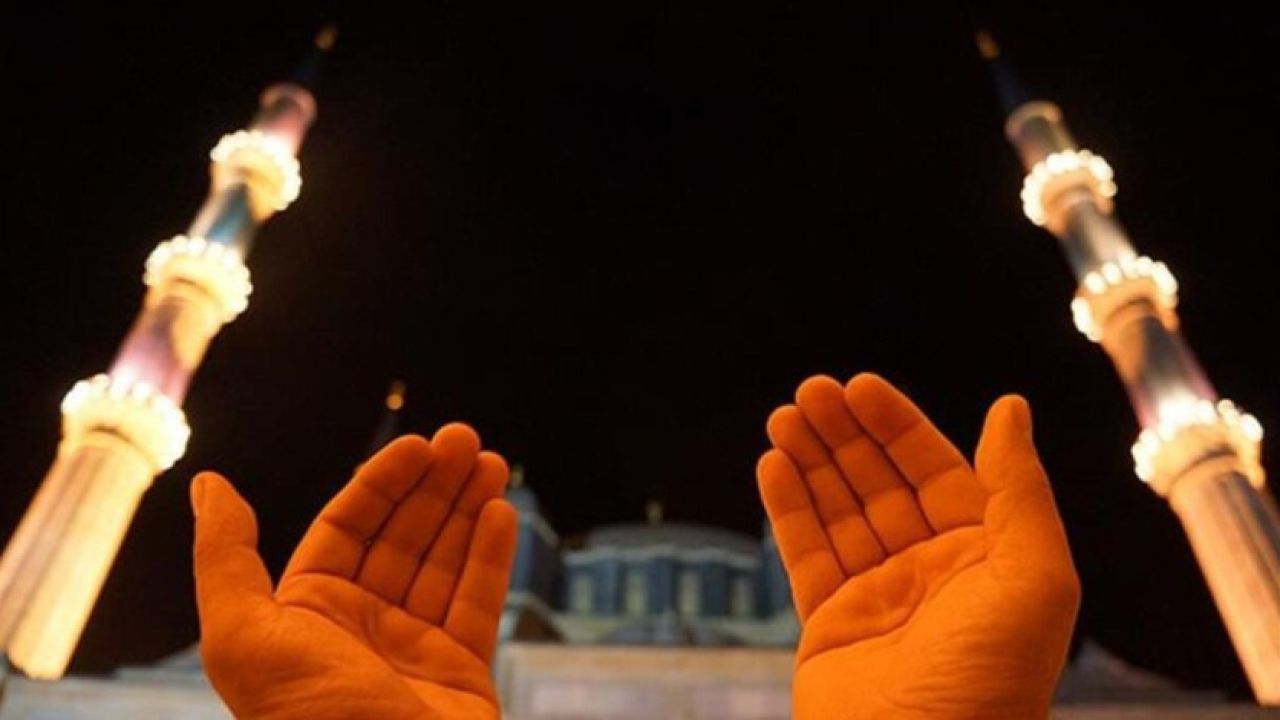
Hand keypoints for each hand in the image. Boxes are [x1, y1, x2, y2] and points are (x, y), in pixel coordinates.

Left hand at [191, 426, 516, 719]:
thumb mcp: (244, 638)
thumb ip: (227, 558)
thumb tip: (212, 485)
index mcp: (307, 614)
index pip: (348, 528)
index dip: (382, 482)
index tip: (418, 446)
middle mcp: (361, 627)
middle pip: (403, 537)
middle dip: (433, 487)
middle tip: (464, 439)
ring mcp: (414, 650)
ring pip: (445, 563)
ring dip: (467, 510)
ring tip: (488, 462)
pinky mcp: (460, 674)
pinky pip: (477, 604)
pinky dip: (492, 557)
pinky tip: (501, 513)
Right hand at [758, 374, 1078, 719]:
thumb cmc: (991, 682)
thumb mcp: (1031, 577)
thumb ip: (1019, 489)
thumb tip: (1010, 408)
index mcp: (985, 558)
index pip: (937, 472)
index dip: (898, 427)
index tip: (860, 386)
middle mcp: (930, 572)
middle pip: (880, 484)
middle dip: (845, 436)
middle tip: (809, 391)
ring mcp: (877, 598)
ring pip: (838, 511)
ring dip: (811, 461)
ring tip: (784, 417)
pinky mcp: (830, 625)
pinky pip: (805, 555)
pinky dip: (787, 510)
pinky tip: (772, 466)